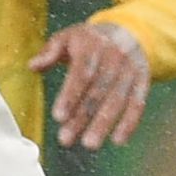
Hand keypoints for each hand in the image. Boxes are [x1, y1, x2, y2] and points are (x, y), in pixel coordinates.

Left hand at [30, 21, 149, 149]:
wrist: (128, 30)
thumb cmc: (89, 39)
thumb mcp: (67, 37)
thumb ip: (50, 52)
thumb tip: (32, 66)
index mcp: (92, 45)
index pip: (81, 74)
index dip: (70, 96)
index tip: (58, 117)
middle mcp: (113, 57)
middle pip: (97, 91)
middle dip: (82, 117)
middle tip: (65, 139)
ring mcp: (130, 70)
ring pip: (117, 100)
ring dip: (103, 124)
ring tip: (89, 144)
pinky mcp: (143, 81)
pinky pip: (138, 104)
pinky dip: (129, 123)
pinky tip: (118, 140)